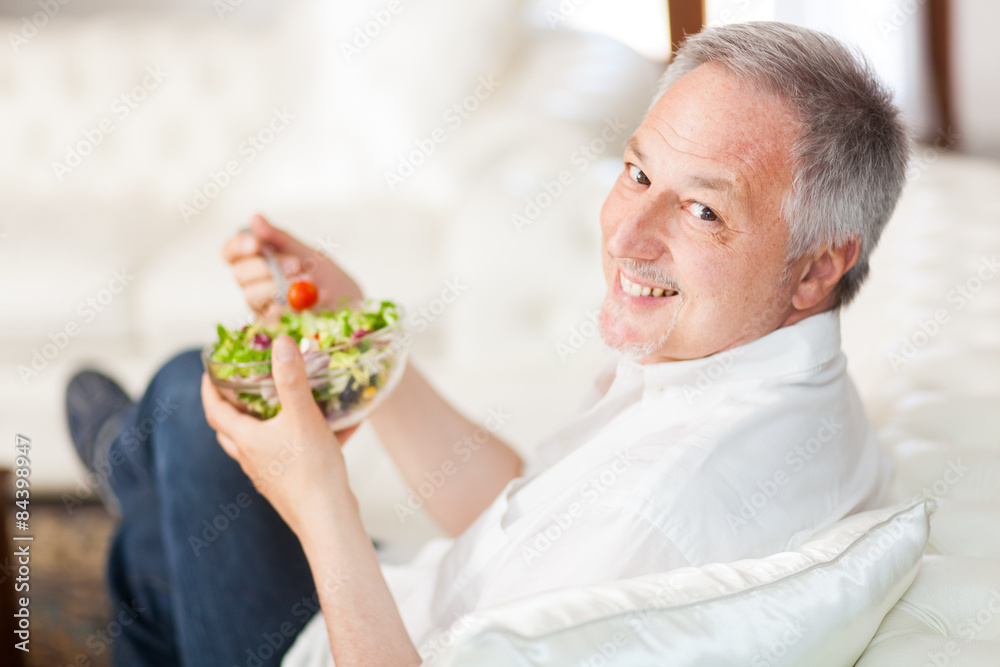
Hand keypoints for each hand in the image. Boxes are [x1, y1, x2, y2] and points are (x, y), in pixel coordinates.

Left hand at [201, 335, 358, 535]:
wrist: (328, 520)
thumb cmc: (310, 470)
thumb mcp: (302, 416)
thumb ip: (291, 378)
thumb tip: (280, 344)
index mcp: (247, 440)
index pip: (215, 411)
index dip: (208, 389)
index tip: (208, 372)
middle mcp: (252, 459)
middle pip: (231, 431)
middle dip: (233, 407)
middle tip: (242, 388)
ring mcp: (270, 475)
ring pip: (259, 444)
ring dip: (266, 424)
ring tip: (285, 405)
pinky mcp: (290, 486)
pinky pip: (291, 456)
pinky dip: (304, 439)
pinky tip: (335, 430)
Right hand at [223, 214, 363, 317]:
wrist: (351, 306)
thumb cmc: (326, 278)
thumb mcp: (307, 253)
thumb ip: (280, 238)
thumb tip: (255, 217)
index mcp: (257, 263)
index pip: (231, 253)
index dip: (238, 246)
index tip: (257, 244)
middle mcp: (253, 286)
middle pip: (240, 274)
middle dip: (268, 267)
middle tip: (298, 265)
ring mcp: (262, 308)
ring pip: (252, 296)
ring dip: (280, 286)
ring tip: (309, 282)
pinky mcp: (274, 329)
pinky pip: (271, 317)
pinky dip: (291, 307)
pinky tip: (311, 302)